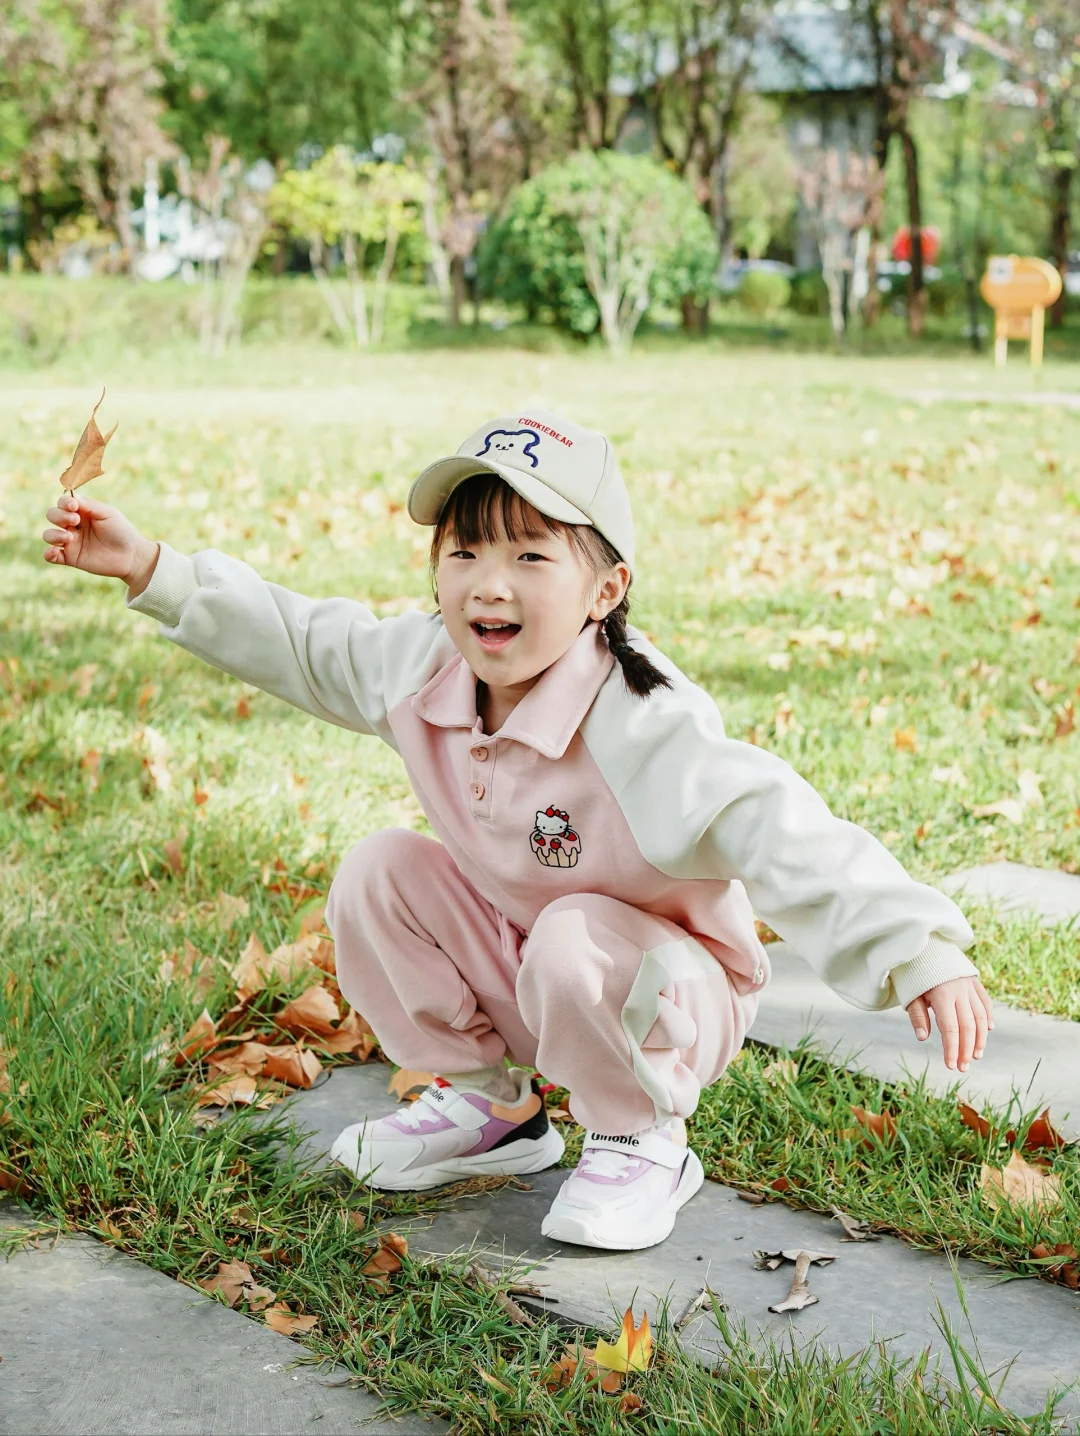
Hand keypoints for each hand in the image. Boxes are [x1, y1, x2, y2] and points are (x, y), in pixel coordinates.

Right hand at [42, 493, 158, 592]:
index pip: (63, 502)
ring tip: (70, 538)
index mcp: (82, 512)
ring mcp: (71, 542)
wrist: (131, 556)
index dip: (64, 502)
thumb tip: (70, 497)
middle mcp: (73, 525)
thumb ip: (89, 505)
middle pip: (52, 515)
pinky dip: (48, 554)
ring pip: (48, 535)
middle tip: (76, 520)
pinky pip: (51, 556)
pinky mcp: (71, 558)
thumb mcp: (108, 513)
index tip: (74, 506)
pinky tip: (54, 552)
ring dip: (54, 534)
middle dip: (59, 516)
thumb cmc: (121, 531)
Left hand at [906, 976, 993, 1071]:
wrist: (924, 944)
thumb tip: (923, 1038)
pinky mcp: (974, 980)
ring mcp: (970, 985)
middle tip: (963, 1067)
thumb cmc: (913, 972)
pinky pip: (985, 1001)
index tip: (951, 1066)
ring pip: (980, 1015)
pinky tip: (987, 1030)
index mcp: (942, 994)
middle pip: (968, 1026)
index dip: (952, 1049)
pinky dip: (987, 1016)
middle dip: (967, 1049)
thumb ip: (917, 1015)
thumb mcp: (910, 993)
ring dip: (980, 1038)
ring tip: (976, 1056)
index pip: (950, 1028)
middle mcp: (960, 990)